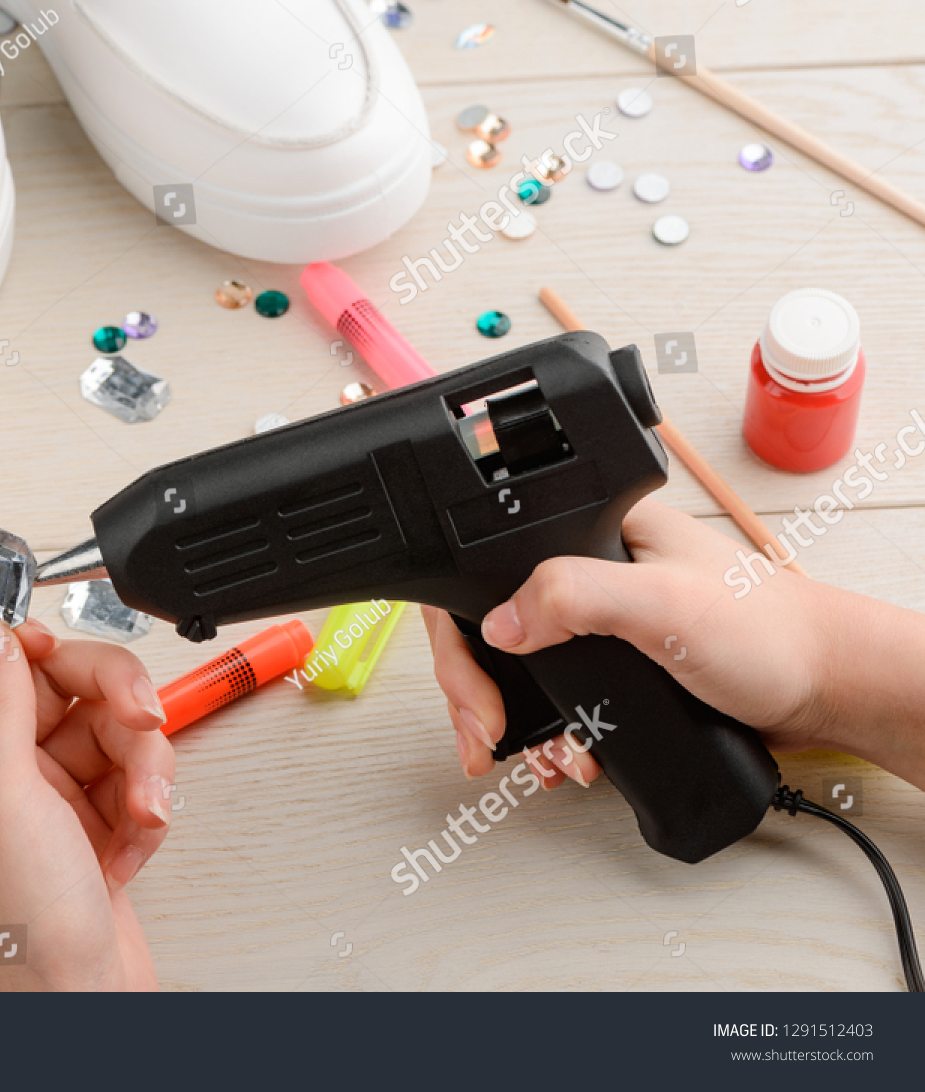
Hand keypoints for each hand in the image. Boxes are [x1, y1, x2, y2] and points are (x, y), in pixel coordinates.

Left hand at [0, 602, 173, 990]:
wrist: (81, 1007)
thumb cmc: (22, 933)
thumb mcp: (5, 803)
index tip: (39, 633)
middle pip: (45, 675)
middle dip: (104, 688)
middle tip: (136, 714)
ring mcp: (41, 792)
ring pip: (100, 719)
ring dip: (138, 756)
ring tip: (142, 802)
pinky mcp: (89, 816)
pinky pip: (126, 766)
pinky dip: (145, 796)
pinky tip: (139, 833)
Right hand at [423, 499, 842, 787]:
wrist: (827, 690)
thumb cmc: (771, 631)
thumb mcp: (664, 604)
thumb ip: (576, 596)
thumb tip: (500, 620)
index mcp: (594, 531)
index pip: (488, 567)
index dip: (462, 634)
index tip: (478, 697)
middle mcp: (591, 569)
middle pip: (490, 623)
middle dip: (476, 692)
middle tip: (484, 739)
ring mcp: (602, 618)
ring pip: (518, 666)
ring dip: (513, 721)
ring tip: (530, 758)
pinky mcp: (619, 662)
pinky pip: (556, 696)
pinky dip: (549, 732)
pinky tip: (564, 755)